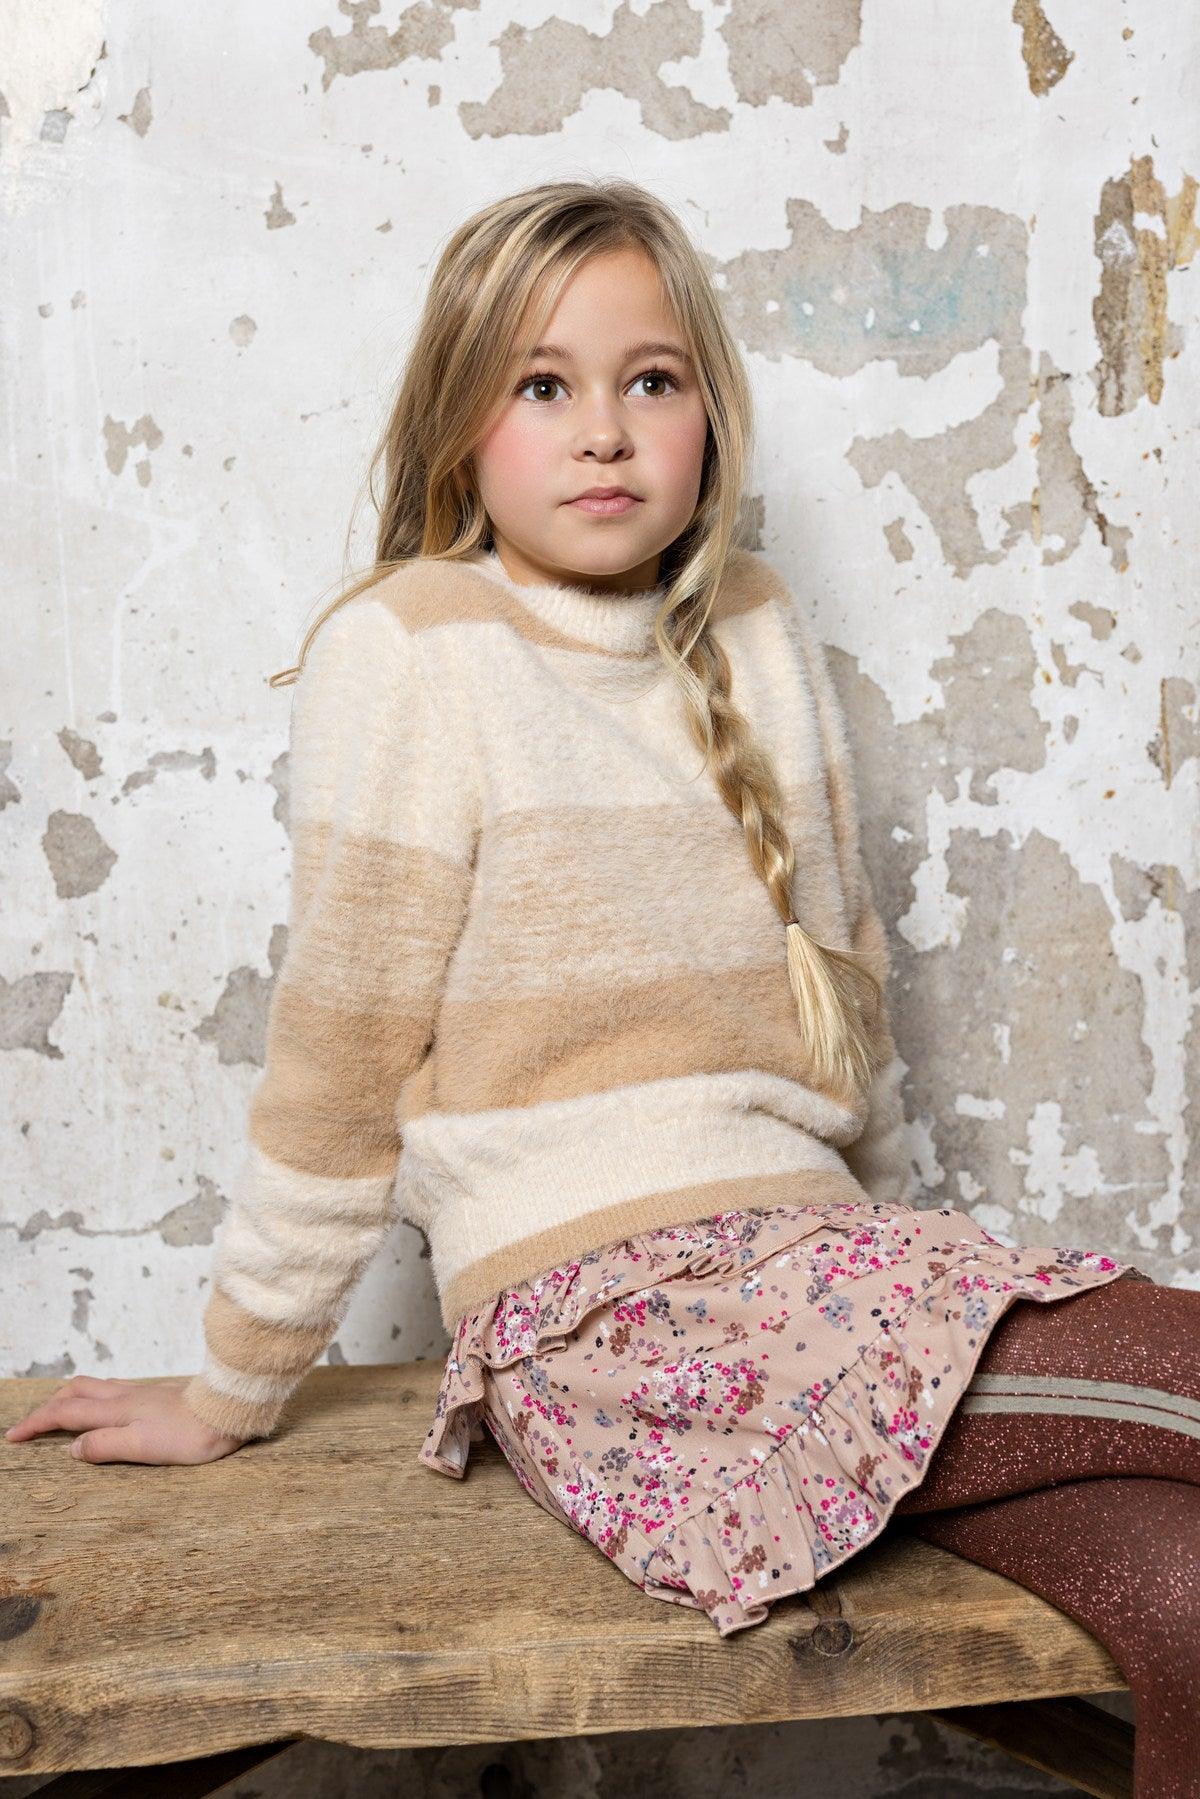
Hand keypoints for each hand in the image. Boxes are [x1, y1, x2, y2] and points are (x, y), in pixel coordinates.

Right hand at [3, 1374, 247, 1464]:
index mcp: (116, 1410)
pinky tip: (103, 1405)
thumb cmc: (190, 1433)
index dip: (37, 1424)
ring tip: (58, 1410)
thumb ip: (105, 1446)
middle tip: (30, 1424)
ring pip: (95, 1387)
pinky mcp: (158, 1395)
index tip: (14, 1436)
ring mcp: (142, 1393)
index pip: (66, 1414)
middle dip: (48, 1406)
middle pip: (76, 1392)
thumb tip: (71, 1448)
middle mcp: (125, 1396)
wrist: (229, 1409)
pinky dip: (94, 1396)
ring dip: (70, 1398)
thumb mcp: (143, 1448)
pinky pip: (114, 1390)